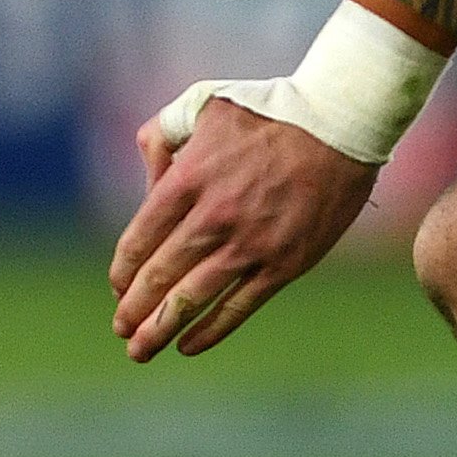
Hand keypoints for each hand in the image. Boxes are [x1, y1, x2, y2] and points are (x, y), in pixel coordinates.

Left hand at [108, 97, 380, 360]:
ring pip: (193, 298)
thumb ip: (161, 137)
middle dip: (134, 309)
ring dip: (161, 329)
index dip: (124, 270)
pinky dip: (211, 331)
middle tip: (120, 330)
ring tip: (139, 350)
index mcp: (187, 179)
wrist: (338, 123)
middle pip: (161, 274)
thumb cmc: (266, 111)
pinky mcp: (285, 263)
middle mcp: (214, 217)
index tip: (118, 288)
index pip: (141, 238)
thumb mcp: (200, 106)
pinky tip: (188, 346)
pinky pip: (240, 307)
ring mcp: (250, 244)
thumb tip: (148, 180)